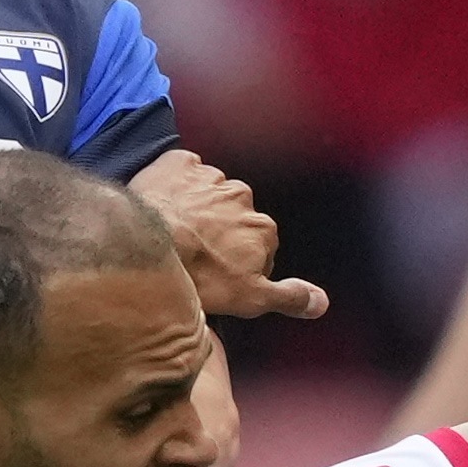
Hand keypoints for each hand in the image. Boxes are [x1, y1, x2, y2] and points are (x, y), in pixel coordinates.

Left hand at [131, 150, 327, 323]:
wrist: (145, 244)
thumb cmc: (198, 274)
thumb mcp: (250, 299)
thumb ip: (289, 297)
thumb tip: (321, 302)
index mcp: (263, 228)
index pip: (261, 246)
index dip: (240, 263)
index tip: (220, 274)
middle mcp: (243, 196)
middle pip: (236, 217)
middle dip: (220, 232)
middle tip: (196, 254)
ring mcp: (210, 177)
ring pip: (209, 193)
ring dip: (198, 207)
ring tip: (177, 231)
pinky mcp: (178, 164)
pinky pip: (182, 171)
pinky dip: (175, 184)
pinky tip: (164, 203)